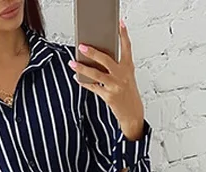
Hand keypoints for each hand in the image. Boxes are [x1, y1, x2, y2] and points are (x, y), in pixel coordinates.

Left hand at [70, 18, 144, 139]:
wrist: (132, 114)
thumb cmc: (128, 94)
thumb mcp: (127, 77)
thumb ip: (116, 67)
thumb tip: (98, 59)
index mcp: (128, 67)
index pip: (126, 47)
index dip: (123, 35)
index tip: (120, 24)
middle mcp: (122, 75)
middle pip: (105, 59)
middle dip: (92, 52)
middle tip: (82, 46)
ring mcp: (115, 85)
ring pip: (96, 74)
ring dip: (82, 68)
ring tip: (72, 63)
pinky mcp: (108, 96)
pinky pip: (93, 87)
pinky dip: (84, 83)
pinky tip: (78, 78)